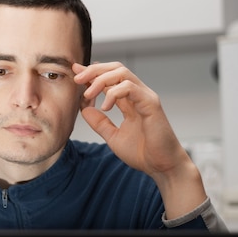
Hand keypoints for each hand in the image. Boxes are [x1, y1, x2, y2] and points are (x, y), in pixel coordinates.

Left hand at [72, 62, 206, 218]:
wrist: (161, 167)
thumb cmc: (143, 153)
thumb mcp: (113, 137)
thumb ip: (99, 123)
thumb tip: (84, 109)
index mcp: (129, 101)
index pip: (110, 78)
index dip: (93, 73)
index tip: (75, 73)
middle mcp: (138, 95)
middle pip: (115, 69)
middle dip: (94, 70)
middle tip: (78, 78)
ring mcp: (145, 97)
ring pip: (122, 73)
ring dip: (101, 80)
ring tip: (88, 94)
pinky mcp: (151, 103)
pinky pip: (130, 87)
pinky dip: (113, 93)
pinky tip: (105, 107)